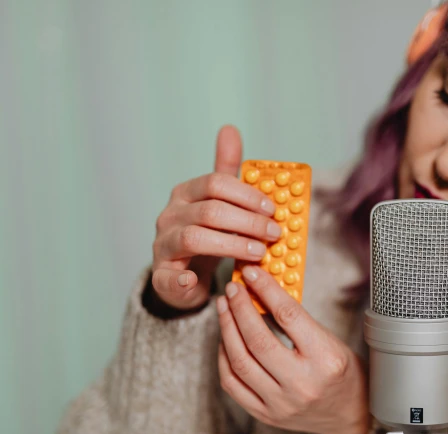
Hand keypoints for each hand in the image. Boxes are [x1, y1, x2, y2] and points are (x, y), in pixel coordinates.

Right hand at [150, 126, 280, 310]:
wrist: (183, 275)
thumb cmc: (206, 233)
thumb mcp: (216, 200)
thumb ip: (226, 169)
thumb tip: (230, 129)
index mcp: (185, 193)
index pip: (216, 183)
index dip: (247, 195)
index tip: (273, 209)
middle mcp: (170, 215)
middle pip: (210, 211)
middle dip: (248, 221)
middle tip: (275, 233)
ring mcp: (163, 245)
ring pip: (194, 238)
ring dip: (232, 245)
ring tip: (260, 253)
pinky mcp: (161, 276)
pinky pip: (168, 277)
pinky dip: (182, 279)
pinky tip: (198, 280)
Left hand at [216, 265, 370, 433]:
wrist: (350, 414)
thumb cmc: (342, 373)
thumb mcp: (331, 342)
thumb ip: (298, 322)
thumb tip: (263, 292)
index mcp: (326, 360)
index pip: (289, 316)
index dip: (267, 289)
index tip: (253, 274)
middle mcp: (303, 384)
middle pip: (258, 339)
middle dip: (239, 307)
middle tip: (232, 288)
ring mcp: (282, 403)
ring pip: (240, 361)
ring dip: (227, 329)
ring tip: (224, 308)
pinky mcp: (266, 415)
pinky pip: (233, 384)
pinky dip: (224, 357)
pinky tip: (226, 339)